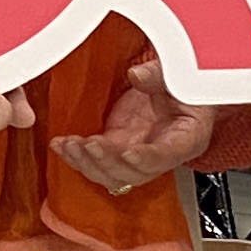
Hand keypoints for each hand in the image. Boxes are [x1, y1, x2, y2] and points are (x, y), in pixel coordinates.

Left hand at [55, 52, 218, 192]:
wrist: (181, 93)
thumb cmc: (188, 89)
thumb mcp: (180, 77)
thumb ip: (160, 77)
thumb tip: (137, 75)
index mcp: (187, 139)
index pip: (166, 156)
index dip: (146, 158)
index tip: (128, 153)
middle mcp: (161, 155)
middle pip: (134, 173)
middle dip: (108, 162)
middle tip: (90, 145)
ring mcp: (137, 154)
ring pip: (112, 174)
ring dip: (88, 164)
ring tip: (69, 147)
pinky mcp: (118, 147)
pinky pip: (98, 162)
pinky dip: (78, 157)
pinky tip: (63, 146)